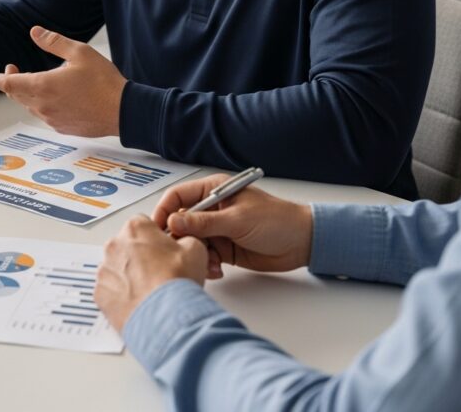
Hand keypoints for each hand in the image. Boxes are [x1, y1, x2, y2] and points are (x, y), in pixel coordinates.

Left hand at [0, 26, 126, 136]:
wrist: (124, 111)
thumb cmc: (103, 81)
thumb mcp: (79, 52)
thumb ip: (53, 42)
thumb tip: (34, 32)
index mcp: (43, 86)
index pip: (8, 84)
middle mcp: (43, 106)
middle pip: (16, 95)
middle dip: (11, 81)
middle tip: (13, 69)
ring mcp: (52, 119)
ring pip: (30, 105)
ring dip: (28, 93)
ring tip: (40, 80)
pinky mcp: (63, 127)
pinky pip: (45, 114)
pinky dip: (43, 103)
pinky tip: (58, 96)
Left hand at [95, 215, 207, 332]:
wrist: (164, 316)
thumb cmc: (176, 282)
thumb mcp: (195, 249)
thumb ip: (185, 239)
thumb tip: (183, 243)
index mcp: (135, 229)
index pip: (143, 224)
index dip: (156, 238)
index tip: (164, 249)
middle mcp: (114, 246)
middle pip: (127, 246)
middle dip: (141, 256)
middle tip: (160, 272)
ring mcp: (104, 271)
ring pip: (117, 268)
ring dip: (130, 276)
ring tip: (151, 290)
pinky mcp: (100, 294)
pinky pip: (110, 290)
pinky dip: (122, 295)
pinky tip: (140, 302)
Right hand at [152, 174, 313, 277]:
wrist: (302, 242)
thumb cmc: (277, 221)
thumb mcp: (238, 220)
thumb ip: (204, 222)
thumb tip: (174, 221)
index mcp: (214, 191)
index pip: (178, 197)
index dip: (164, 211)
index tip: (158, 229)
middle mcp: (212, 209)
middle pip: (181, 222)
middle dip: (181, 239)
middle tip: (183, 252)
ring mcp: (216, 229)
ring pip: (191, 242)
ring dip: (195, 255)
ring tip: (208, 264)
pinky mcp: (222, 248)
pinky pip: (203, 256)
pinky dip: (205, 265)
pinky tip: (216, 270)